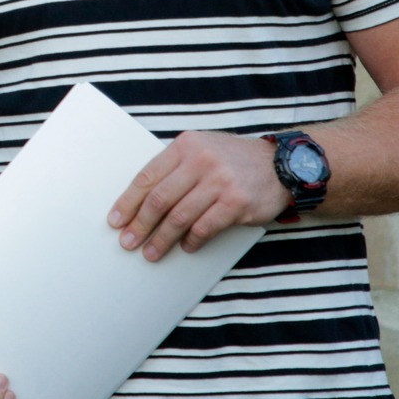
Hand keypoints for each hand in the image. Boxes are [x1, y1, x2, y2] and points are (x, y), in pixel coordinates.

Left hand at [109, 130, 292, 260]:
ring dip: (162, 239)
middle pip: (159, 199)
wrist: (283, 165)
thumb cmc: (234, 161)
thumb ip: (175, 167)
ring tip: (151, 252)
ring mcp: (219, 182)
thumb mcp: (202, 150)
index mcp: (185, 146)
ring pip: (179, 217)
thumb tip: (140, 200)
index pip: (147, 176)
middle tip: (128, 242)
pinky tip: (185, 247)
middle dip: (140, 224)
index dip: (128, 201)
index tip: (115, 220)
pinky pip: (205, 227)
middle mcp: (200, 161)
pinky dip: (192, 240)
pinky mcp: (236, 202)